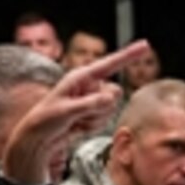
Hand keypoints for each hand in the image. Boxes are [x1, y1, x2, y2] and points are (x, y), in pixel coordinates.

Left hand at [3, 40, 150, 184]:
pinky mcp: (93, 113)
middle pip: (115, 93)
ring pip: (111, 109)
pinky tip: (77, 127)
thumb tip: (109, 99)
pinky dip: (93, 127)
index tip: (146, 45)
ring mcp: (92, 100)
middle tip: (79, 115)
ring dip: (95, 119)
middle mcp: (89, 86)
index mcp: (80, 77)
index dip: (128, 55)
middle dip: (101, 108)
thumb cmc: (45, 120)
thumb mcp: (66, 111)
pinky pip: (106, 120)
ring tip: (75, 122)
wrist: (38, 139)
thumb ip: (89, 104)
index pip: (109, 64)